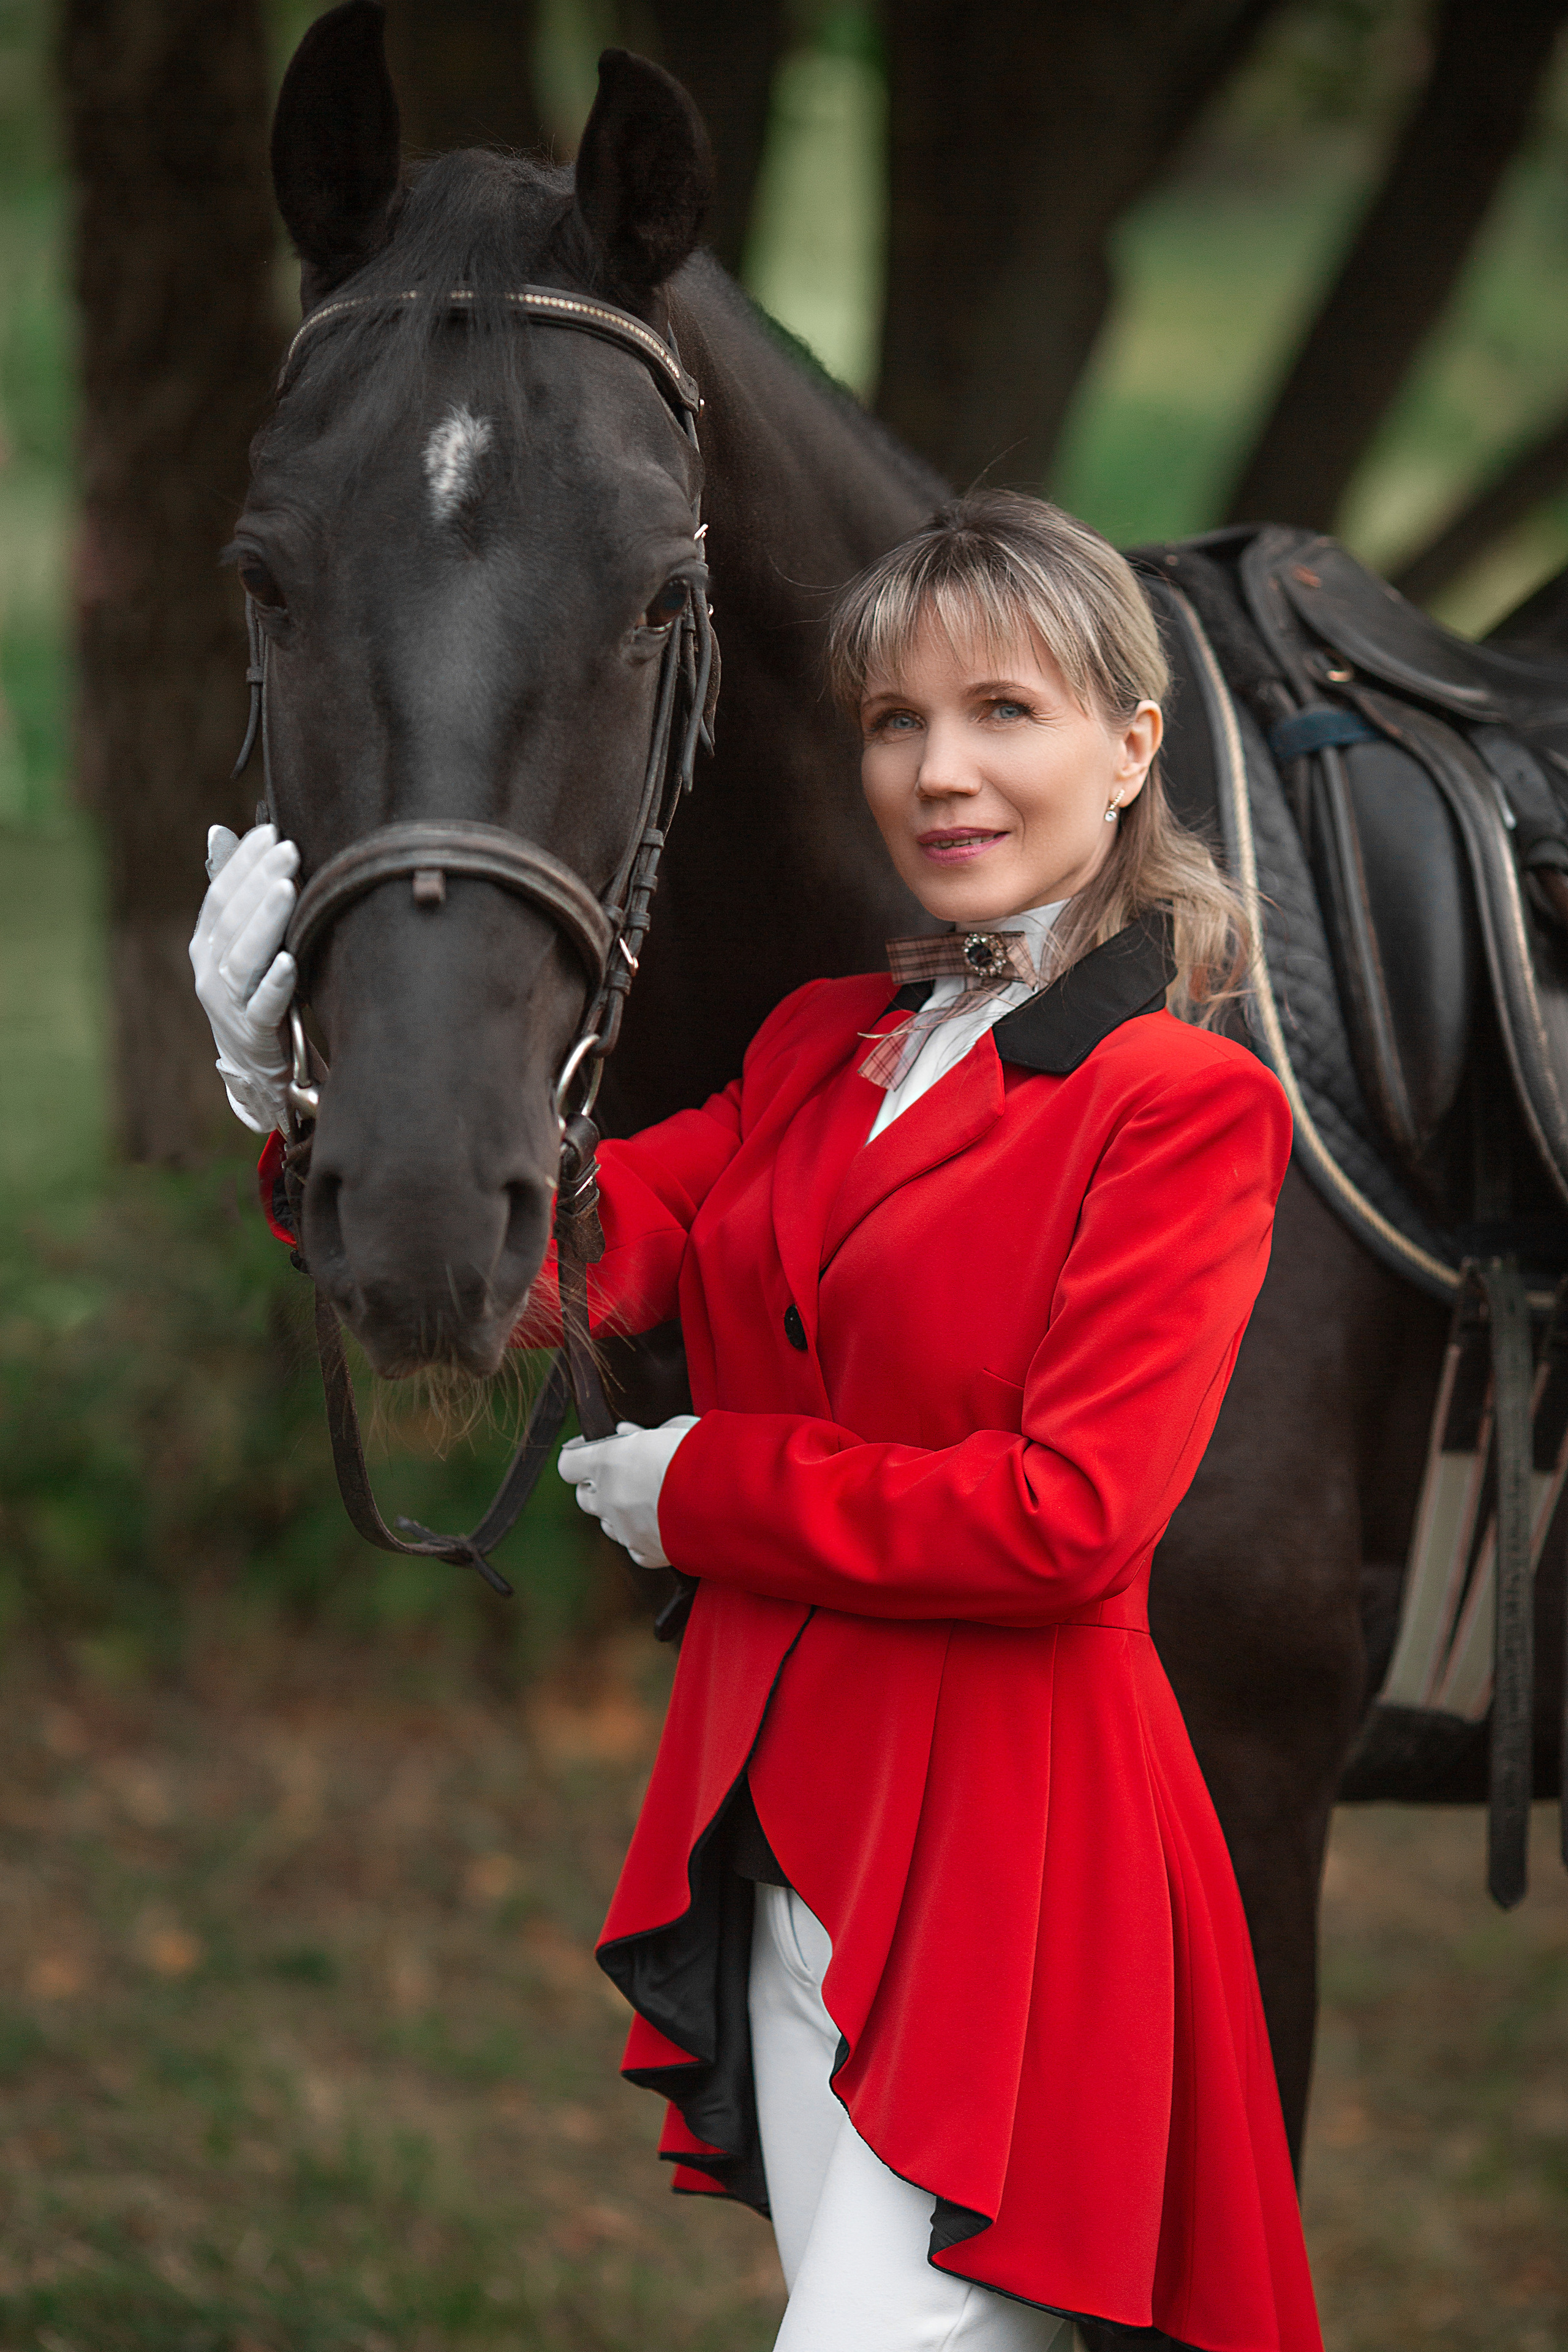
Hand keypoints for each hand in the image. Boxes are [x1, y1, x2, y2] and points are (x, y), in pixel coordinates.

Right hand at [189, 823, 299, 1132]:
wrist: (258, 1069)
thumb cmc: (258, 994)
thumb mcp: (245, 946)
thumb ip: (238, 897)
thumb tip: (221, 833)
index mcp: (205, 944)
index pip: (220, 895)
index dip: (242, 862)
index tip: (270, 830)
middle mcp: (208, 971)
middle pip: (232, 920)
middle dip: (260, 880)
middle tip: (290, 848)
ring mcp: (227, 1005)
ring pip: (243, 958)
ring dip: (266, 920)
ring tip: (288, 888)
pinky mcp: (253, 1035)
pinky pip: (263, 1007)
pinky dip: (275, 983)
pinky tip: (289, 961)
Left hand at [557, 1416, 698, 1566]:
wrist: (732, 1497)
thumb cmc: (706, 1455)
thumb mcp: (676, 1427)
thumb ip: (644, 1435)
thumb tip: (630, 1434)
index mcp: (609, 1461)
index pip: (569, 1463)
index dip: (580, 1456)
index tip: (589, 1451)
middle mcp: (610, 1499)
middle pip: (585, 1496)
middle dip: (599, 1485)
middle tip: (622, 1474)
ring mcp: (627, 1530)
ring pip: (608, 1524)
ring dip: (620, 1512)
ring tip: (649, 1499)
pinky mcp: (648, 1552)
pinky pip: (633, 1547)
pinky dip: (642, 1537)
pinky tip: (660, 1525)